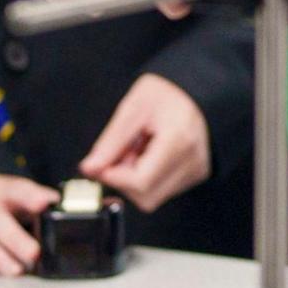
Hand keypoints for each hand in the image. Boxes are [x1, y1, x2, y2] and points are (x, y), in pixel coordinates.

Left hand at [81, 75, 211, 210]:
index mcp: (178, 140)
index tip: (102, 165)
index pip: (141, 182)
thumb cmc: (164, 93)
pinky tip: (150, 155)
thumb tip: (90, 169)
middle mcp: (192, 161)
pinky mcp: (195, 175)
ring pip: (152, 198)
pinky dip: (148, 178)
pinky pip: (162, 191)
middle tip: (123, 152)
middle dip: (124, 181)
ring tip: (139, 150)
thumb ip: (110, 142)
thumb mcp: (132, 108)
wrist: (191, 89)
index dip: (115, 178)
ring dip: (135, 180)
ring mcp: (196, 170)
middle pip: (146, 197)